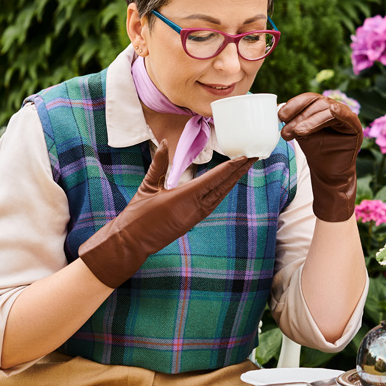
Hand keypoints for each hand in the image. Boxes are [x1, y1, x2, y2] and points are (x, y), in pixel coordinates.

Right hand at [77, 141, 256, 286]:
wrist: (132, 242)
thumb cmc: (137, 215)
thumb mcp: (147, 186)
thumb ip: (159, 164)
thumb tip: (164, 143)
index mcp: (184, 197)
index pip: (214, 179)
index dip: (231, 167)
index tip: (244, 157)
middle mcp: (194, 208)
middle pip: (223, 186)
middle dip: (239, 171)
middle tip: (254, 156)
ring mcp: (195, 216)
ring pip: (220, 195)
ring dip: (233, 180)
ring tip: (244, 167)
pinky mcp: (192, 221)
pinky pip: (213, 203)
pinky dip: (222, 191)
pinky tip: (227, 184)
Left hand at [278, 92, 362, 221]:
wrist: (327, 173)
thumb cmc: (315, 150)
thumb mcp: (300, 133)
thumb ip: (292, 120)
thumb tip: (274, 110)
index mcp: (321, 107)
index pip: (308, 99)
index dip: (294, 104)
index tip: (280, 116)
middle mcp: (334, 108)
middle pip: (316, 103)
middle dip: (299, 116)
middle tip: (286, 130)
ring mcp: (346, 116)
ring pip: (327, 110)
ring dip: (310, 120)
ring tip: (297, 132)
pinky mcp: (355, 127)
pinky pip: (347, 116)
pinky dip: (340, 112)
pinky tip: (333, 111)